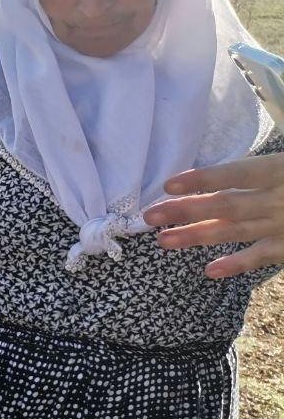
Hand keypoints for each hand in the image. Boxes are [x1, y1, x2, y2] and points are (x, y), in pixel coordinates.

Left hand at [143, 154, 283, 277]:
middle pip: (226, 205)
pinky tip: (209, 270)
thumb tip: (233, 148)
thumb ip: (260, 160)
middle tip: (149, 216)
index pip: (236, 174)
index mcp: (279, 170)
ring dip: (197, 236)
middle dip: (186, 210)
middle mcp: (279, 200)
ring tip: (163, 240)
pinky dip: (237, 264)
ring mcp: (283, 225)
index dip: (203, 179)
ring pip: (235, 231)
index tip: (168, 185)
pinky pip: (262, 257)